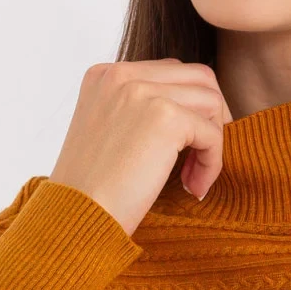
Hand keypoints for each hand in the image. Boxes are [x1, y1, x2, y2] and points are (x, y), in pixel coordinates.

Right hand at [49, 59, 231, 234]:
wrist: (77, 216)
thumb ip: (141, 113)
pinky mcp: (165, 117)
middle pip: (199, 77)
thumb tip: (194, 114)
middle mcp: (121, 74)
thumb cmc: (93, 191)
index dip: (189, 111)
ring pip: (212, 101)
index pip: (171, 72)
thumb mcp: (110, 135)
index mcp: (106, 75)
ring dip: (213, 143)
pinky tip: (194, 188)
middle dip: (211, 119)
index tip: (181, 153)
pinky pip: (213, 134)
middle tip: (201, 161)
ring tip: (193, 179)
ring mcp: (142, 91)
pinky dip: (212, 164)